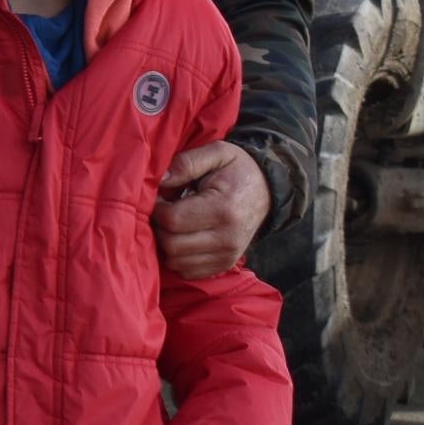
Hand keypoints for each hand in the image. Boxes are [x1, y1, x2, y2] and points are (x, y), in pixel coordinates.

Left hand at [156, 141, 266, 278]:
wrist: (267, 189)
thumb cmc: (237, 169)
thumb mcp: (216, 153)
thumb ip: (187, 163)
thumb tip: (160, 181)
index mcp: (223, 210)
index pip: (172, 220)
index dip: (156, 209)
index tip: (160, 198)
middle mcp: (227, 238)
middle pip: (171, 245)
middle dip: (159, 227)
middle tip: (163, 211)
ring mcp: (228, 255)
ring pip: (176, 262)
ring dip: (166, 244)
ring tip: (174, 223)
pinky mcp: (224, 265)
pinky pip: (187, 271)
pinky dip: (178, 257)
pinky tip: (183, 237)